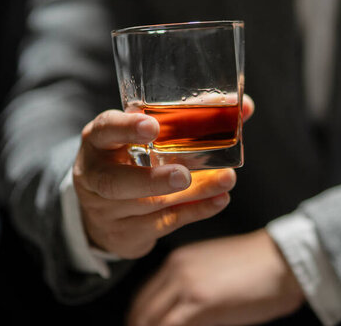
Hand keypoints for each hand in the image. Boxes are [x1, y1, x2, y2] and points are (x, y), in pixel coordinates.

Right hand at [72, 95, 254, 258]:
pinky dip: (194, 211)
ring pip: (146, 206)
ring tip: (225, 181)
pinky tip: (219, 200)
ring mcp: (106, 211)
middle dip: (152, 179)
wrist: (103, 211)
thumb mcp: (146, 138)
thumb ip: (188, 120)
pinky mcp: (125, 234)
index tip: (152, 125)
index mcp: (98, 142)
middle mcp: (95, 177)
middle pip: (115, 182)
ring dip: (190, 194)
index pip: (105, 130)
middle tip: (183, 174)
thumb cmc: (134, 159)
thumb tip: (245, 107)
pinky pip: (162, 224)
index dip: (125, 128)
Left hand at [128, 229, 304, 325]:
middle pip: (141, 311)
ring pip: (149, 321)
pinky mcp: (199, 303)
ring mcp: (186, 285)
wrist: (283, 258)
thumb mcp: (216, 272)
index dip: (142, 321)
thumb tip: (185, 318)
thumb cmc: (261, 266)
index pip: (145, 297)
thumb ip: (194, 291)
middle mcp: (176, 270)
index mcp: (179, 261)